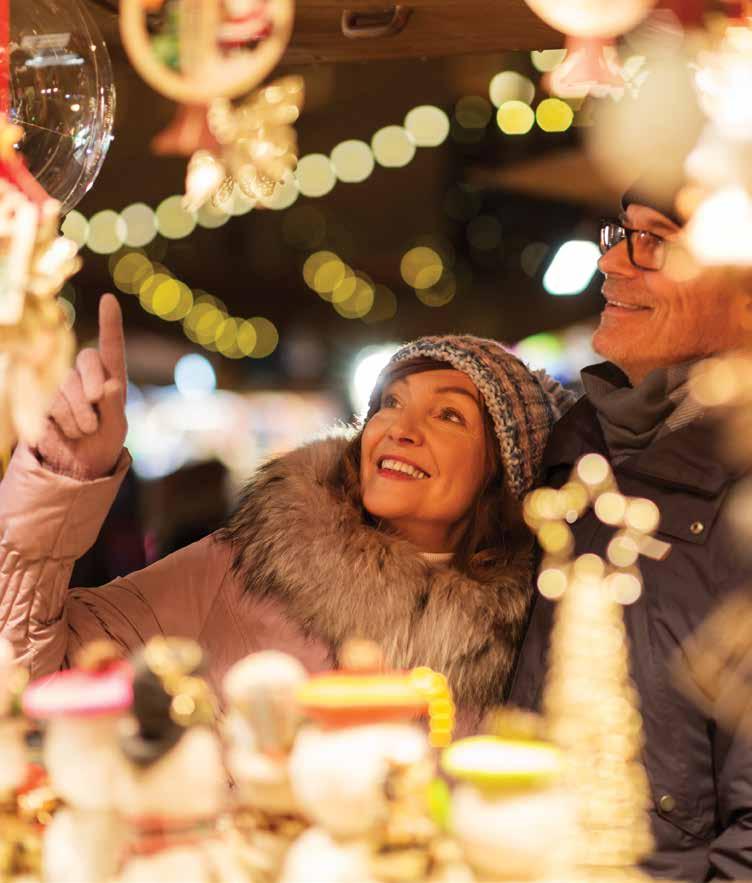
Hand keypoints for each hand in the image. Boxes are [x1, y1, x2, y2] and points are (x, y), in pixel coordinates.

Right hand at [36, 294, 127, 480]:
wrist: (76, 466)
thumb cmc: (103, 444)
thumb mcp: (117, 429)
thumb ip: (115, 406)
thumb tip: (110, 384)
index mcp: (110, 378)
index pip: (111, 347)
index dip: (110, 323)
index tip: (109, 299)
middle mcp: (85, 376)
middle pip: (86, 360)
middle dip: (93, 385)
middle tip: (97, 410)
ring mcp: (61, 385)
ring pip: (67, 385)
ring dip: (79, 413)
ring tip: (85, 430)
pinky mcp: (41, 399)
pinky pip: (50, 402)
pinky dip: (63, 421)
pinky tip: (68, 432)